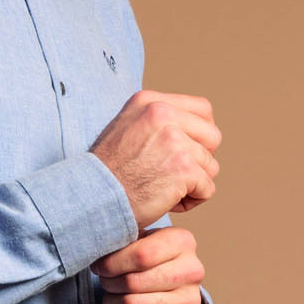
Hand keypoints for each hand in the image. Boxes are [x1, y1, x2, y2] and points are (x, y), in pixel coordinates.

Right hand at [89, 91, 220, 229]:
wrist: (91, 198)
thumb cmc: (108, 173)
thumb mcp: (127, 128)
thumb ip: (158, 121)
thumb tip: (196, 128)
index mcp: (150, 102)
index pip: (203, 110)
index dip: (199, 136)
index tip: (182, 153)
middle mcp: (163, 114)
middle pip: (213, 137)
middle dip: (199, 160)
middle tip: (173, 175)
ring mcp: (174, 140)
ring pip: (210, 165)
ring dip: (192, 184)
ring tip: (163, 190)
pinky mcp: (184, 168)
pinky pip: (207, 188)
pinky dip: (191, 201)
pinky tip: (167, 202)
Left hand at [92, 226, 205, 303]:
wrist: (174, 292)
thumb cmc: (148, 261)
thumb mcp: (138, 240)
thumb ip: (122, 237)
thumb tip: (100, 245)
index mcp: (181, 242)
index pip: (140, 256)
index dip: (111, 264)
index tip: (99, 267)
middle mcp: (192, 271)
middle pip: (133, 283)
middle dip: (109, 284)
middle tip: (106, 283)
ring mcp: (192, 302)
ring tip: (113, 299)